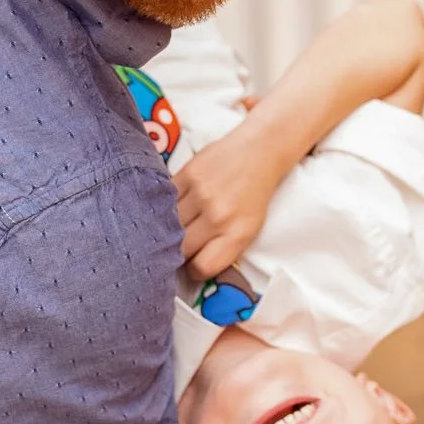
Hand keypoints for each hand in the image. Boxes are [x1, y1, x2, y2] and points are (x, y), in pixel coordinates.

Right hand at [173, 122, 287, 279]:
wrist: (259, 152)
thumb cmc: (253, 195)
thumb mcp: (248, 228)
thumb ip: (223, 247)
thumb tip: (194, 265)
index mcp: (237, 234)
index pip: (202, 266)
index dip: (193, 271)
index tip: (191, 266)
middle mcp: (218, 216)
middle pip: (181, 248)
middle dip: (178, 252)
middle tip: (179, 247)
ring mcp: (201, 194)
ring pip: (168, 225)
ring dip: (168, 229)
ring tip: (171, 228)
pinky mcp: (188, 174)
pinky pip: (165, 200)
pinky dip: (164, 207)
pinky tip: (168, 208)